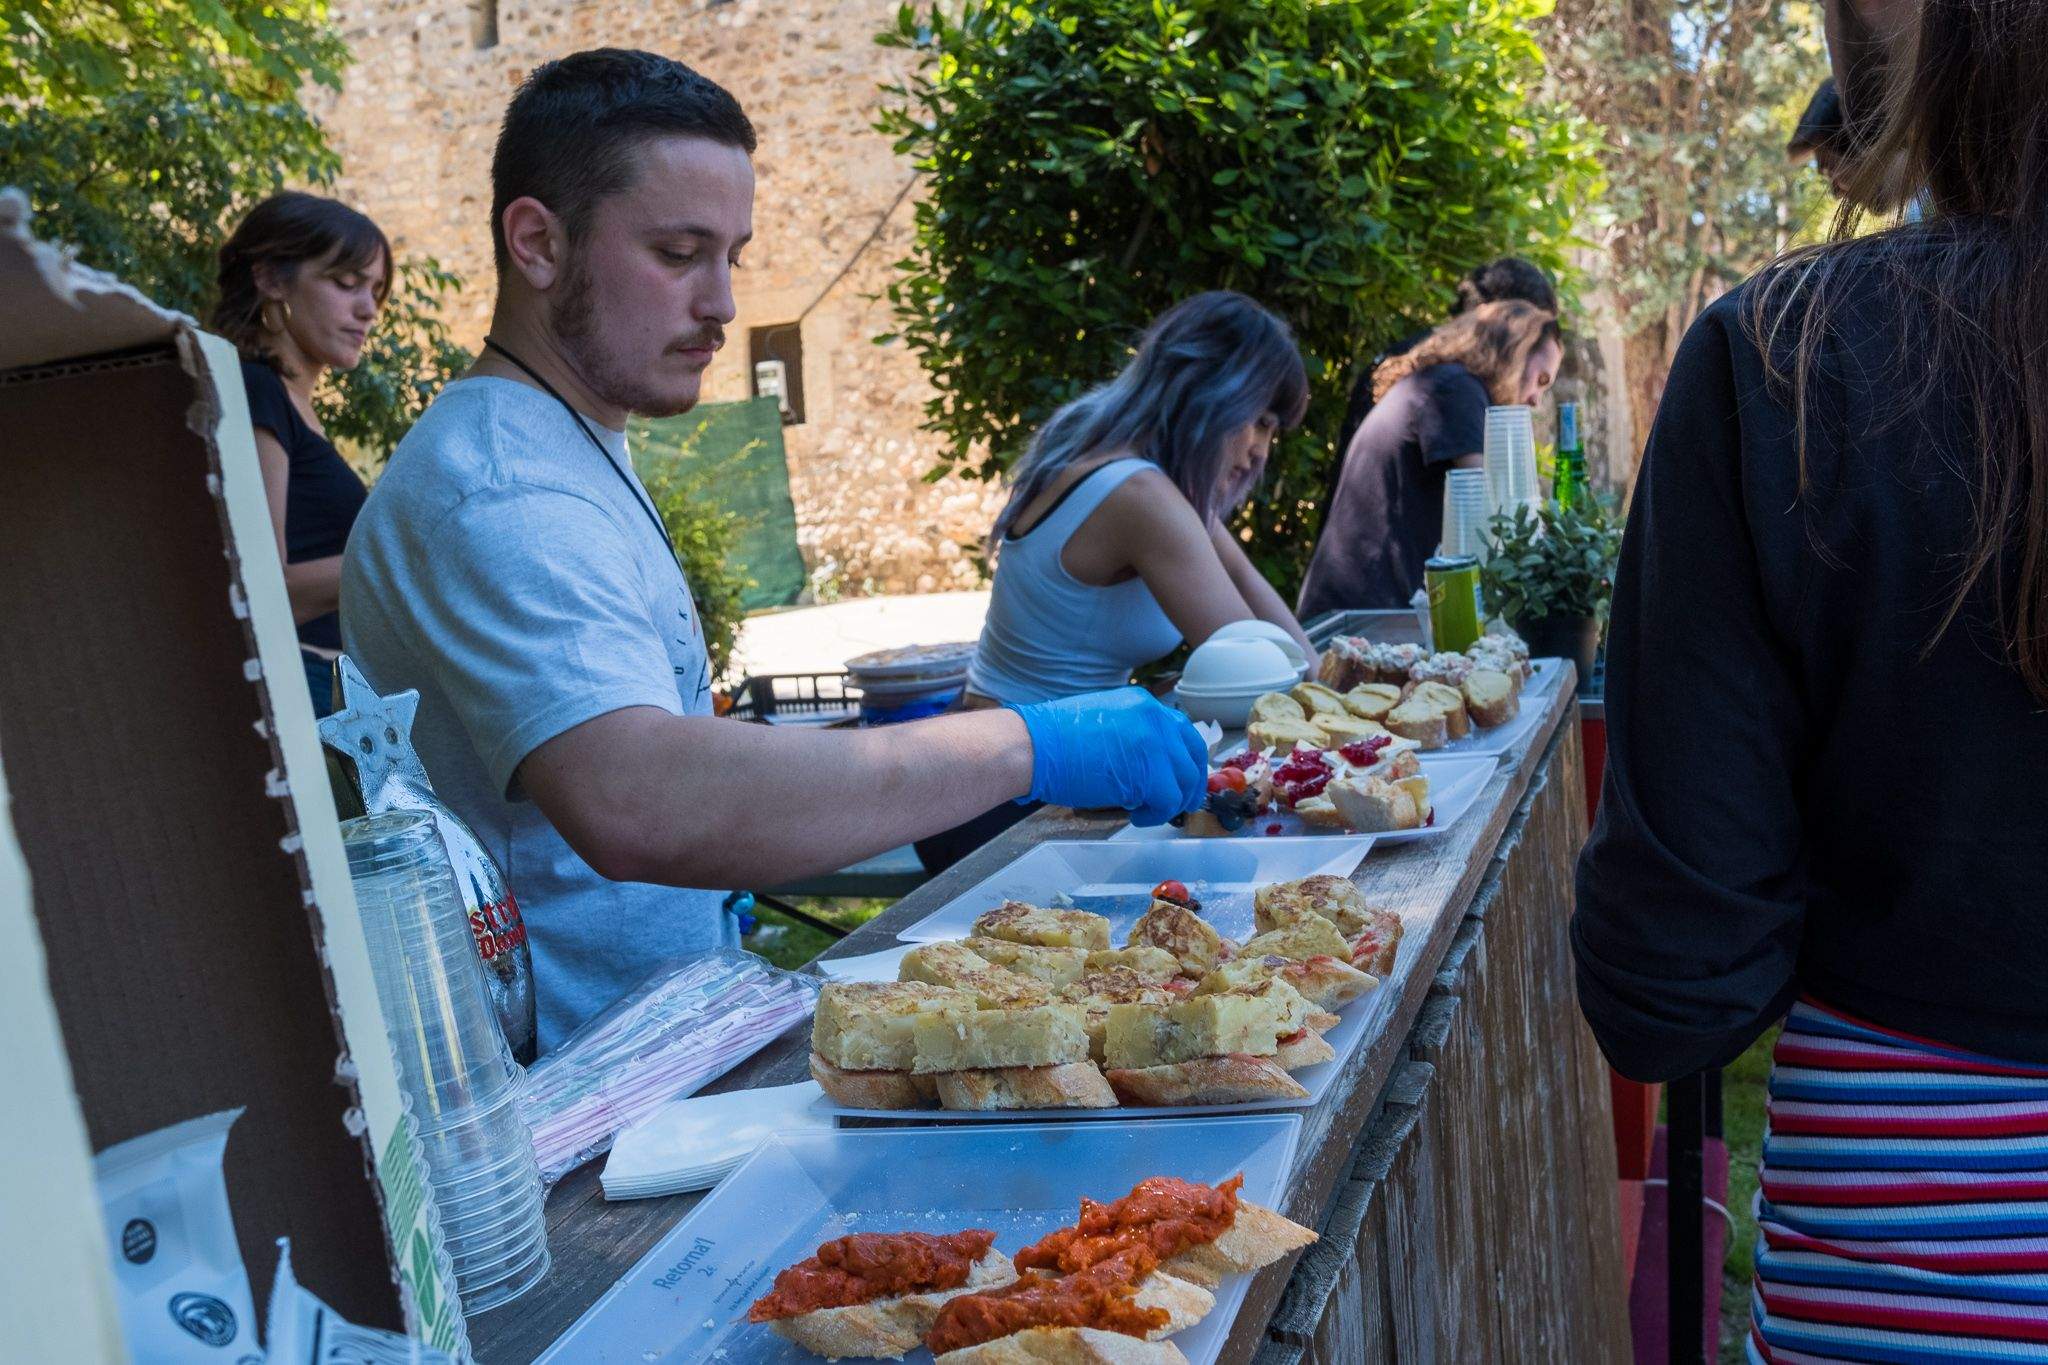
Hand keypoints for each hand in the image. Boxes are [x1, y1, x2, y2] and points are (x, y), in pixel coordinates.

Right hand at [1006, 687, 1208, 825]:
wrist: (1033, 746)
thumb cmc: (1053, 740)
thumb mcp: (1103, 722)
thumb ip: (1132, 734)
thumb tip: (1148, 762)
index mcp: (1142, 704)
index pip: (1182, 732)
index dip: (1188, 759)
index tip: (1185, 778)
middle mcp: (1154, 718)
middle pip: (1191, 756)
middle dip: (1190, 784)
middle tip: (1183, 804)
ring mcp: (1154, 743)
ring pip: (1182, 782)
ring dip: (1168, 802)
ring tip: (1146, 811)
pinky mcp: (1149, 772)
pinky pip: (1168, 801)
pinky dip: (1155, 814)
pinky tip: (1137, 816)